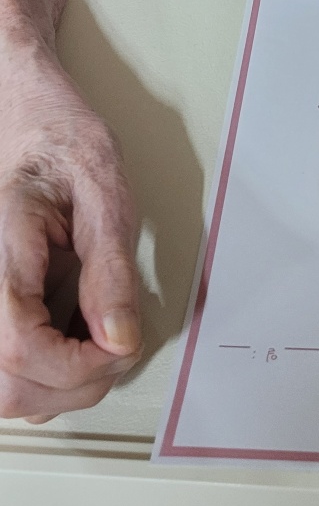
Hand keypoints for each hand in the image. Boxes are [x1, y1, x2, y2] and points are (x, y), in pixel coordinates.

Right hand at [0, 41, 141, 421]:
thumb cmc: (58, 139)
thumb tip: (120, 339)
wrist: (26, 117)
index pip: (19, 346)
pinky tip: (73, 334)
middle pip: (8, 385)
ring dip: (58, 383)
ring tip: (95, 337)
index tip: (118, 346)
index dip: (76, 366)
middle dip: (74, 382)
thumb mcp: (103, 188)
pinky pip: (5, 367)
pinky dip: (45, 369)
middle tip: (116, 344)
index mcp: (3, 250)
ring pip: (4, 388)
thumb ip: (111, 268)